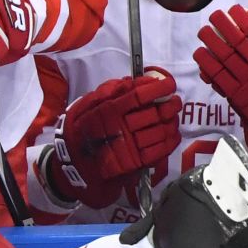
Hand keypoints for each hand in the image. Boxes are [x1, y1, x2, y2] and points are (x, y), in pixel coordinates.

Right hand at [47, 71, 182, 208]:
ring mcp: (130, 147)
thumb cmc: (80, 131)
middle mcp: (120, 128)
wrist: (72, 164)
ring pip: (161, 131)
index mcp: (108, 111)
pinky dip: (171, 140)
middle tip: (174, 101)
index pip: (138, 96)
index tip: (169, 84)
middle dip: (170, 105)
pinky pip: (161, 150)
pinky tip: (172, 134)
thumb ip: (107, 91)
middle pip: (155, 113)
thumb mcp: (85, 106)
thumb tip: (130, 82)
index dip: (158, 88)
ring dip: (172, 122)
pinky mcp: (136, 163)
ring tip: (172, 117)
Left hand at [195, 5, 247, 170]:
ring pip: (225, 56)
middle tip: (215, 15)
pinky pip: (218, 76)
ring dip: (211, 41)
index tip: (235, 10)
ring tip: (203, 32)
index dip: (245, 18)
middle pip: (238, 40)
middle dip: (224, 24)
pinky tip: (200, 54)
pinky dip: (207, 63)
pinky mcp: (236, 96)